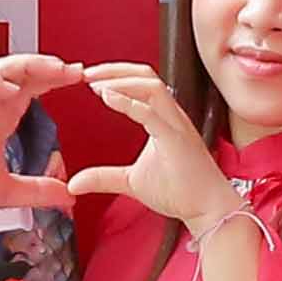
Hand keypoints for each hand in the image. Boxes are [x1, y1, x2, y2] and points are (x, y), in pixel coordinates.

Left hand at [59, 65, 238, 229]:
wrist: (208, 210)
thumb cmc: (180, 192)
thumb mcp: (130, 182)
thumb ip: (103, 178)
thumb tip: (73, 184)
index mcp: (164, 119)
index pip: (142, 83)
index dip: (116, 75)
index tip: (89, 79)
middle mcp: (172, 117)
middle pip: (146, 76)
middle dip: (114, 69)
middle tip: (87, 74)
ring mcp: (177, 126)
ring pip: (152, 86)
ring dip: (120, 80)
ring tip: (95, 84)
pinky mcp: (177, 140)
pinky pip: (153, 114)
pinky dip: (129, 103)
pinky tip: (108, 98)